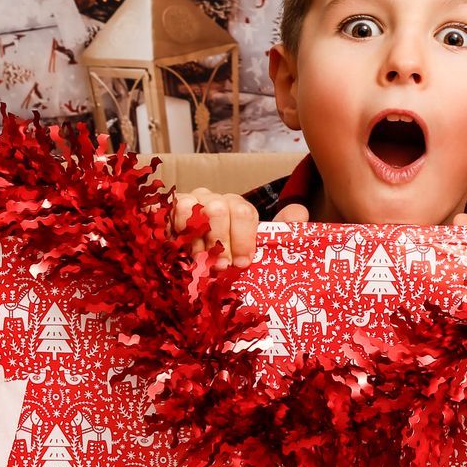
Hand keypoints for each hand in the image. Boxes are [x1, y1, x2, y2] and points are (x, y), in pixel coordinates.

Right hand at [172, 189, 307, 266]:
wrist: (187, 260)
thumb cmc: (225, 259)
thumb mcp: (255, 249)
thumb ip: (281, 231)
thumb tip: (299, 213)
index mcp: (237, 207)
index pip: (244, 212)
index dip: (244, 240)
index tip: (242, 263)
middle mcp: (213, 199)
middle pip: (219, 210)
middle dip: (221, 243)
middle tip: (219, 267)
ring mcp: (189, 201)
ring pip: (192, 210)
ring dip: (196, 241)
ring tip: (198, 260)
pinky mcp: (167, 208)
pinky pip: (171, 210)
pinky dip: (175, 231)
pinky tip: (179, 247)